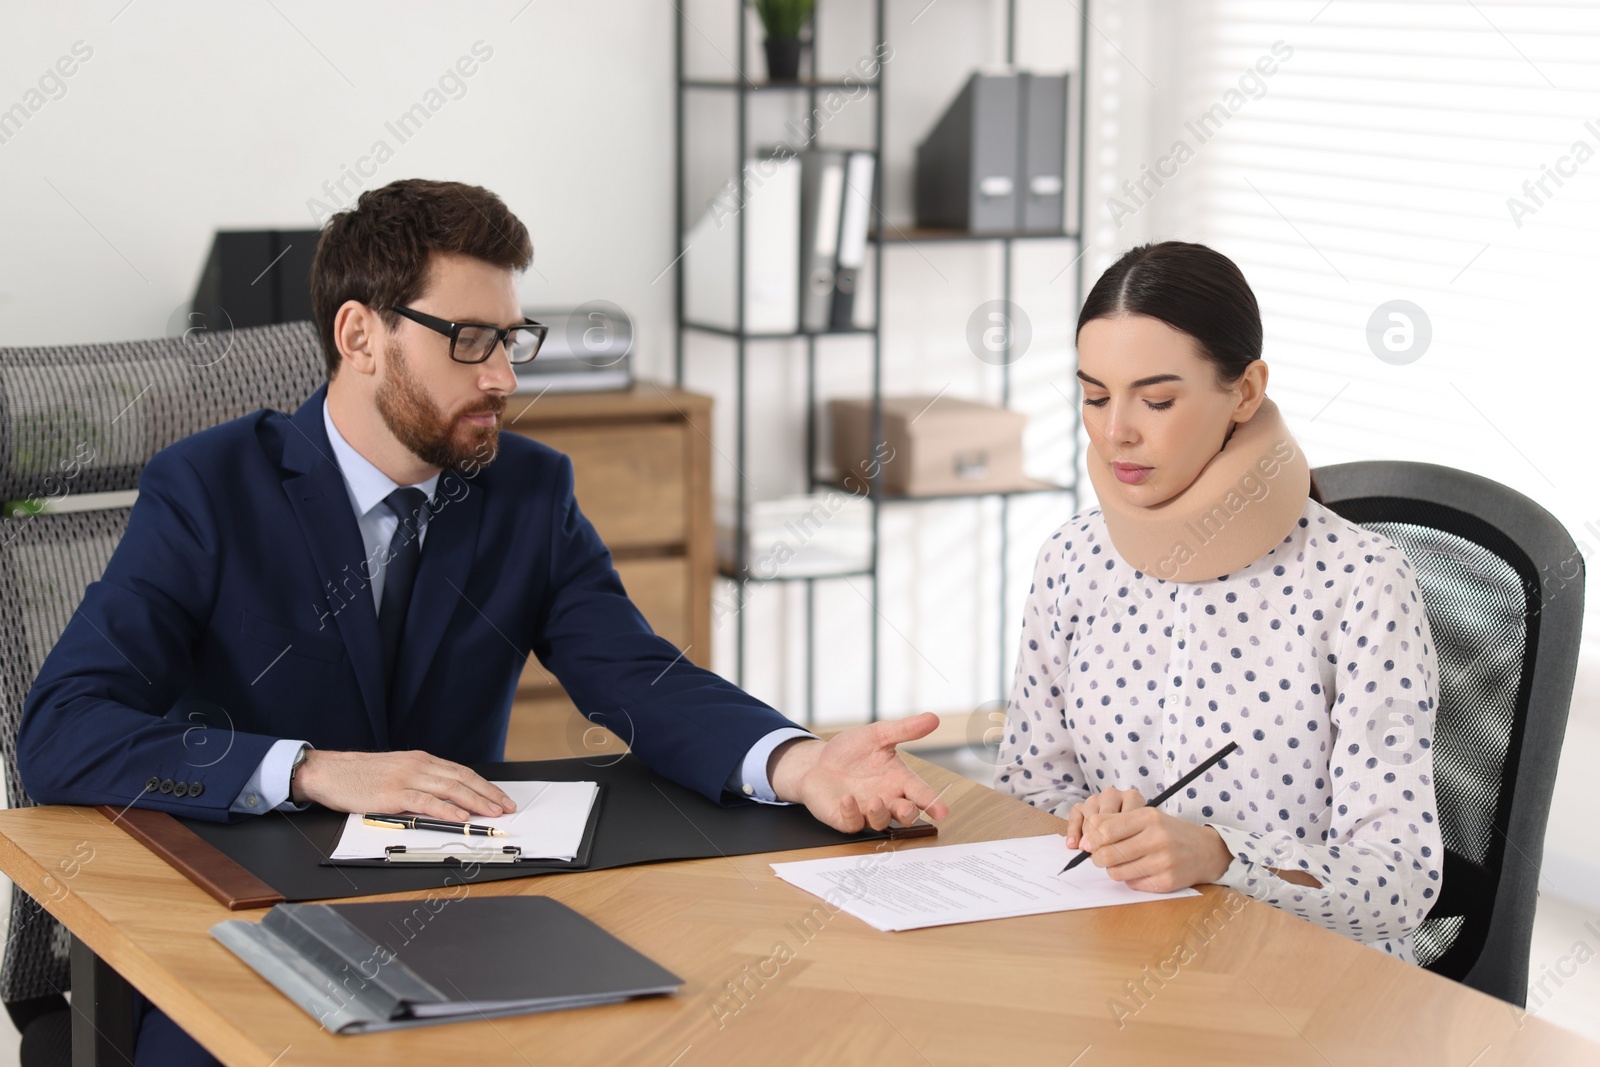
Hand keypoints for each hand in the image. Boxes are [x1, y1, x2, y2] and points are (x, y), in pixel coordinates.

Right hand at [291, 749, 516, 820]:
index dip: (484, 785)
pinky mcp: (393, 793)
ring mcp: (406, 778)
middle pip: (462, 779)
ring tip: (492, 812)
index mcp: (421, 760)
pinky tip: (460, 817)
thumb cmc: (361, 776)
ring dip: (475, 802)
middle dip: (487, 794)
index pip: (461, 772)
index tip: (500, 797)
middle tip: (506, 807)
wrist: (329, 772)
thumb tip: (447, 798)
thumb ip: (420, 781)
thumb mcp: (397, 772)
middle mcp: (418, 765)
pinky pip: (425, 801)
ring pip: (449, 788)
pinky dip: (446, 809)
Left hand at [768, 713, 950, 832]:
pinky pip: (852, 823)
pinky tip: (847, 799)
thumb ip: (905, 730)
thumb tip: (933, 718)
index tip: (942, 811)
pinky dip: (851, 814)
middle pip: (905, 815)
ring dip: (880, 815)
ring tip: (875, 801)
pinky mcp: (844, 818)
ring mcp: (866, 811)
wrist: (817, 761)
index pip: (920, 793)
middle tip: (906, 808)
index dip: (933, 803)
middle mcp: (886, 799)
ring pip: (881, 823)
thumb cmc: (851, 750)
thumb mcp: (878, 735)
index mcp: (898, 780)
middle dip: (909, 815)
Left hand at [1068, 789, 1231, 892]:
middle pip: (1107, 854)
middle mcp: (1156, 838)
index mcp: (1148, 817)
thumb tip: (1085, 839)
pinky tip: (1140, 870)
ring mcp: (1163, 862)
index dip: (1091, 839)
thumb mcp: (1147, 817)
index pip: (1105, 829)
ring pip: (1117, 873)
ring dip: (1112, 870)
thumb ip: (1116, 822)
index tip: (1089, 843)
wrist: (1207, 850)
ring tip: (1120, 863)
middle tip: (1099, 856)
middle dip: (1097, 857)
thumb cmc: (1170, 832)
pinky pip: (1132, 884)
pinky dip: (1130, 879)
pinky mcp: (1166, 882)